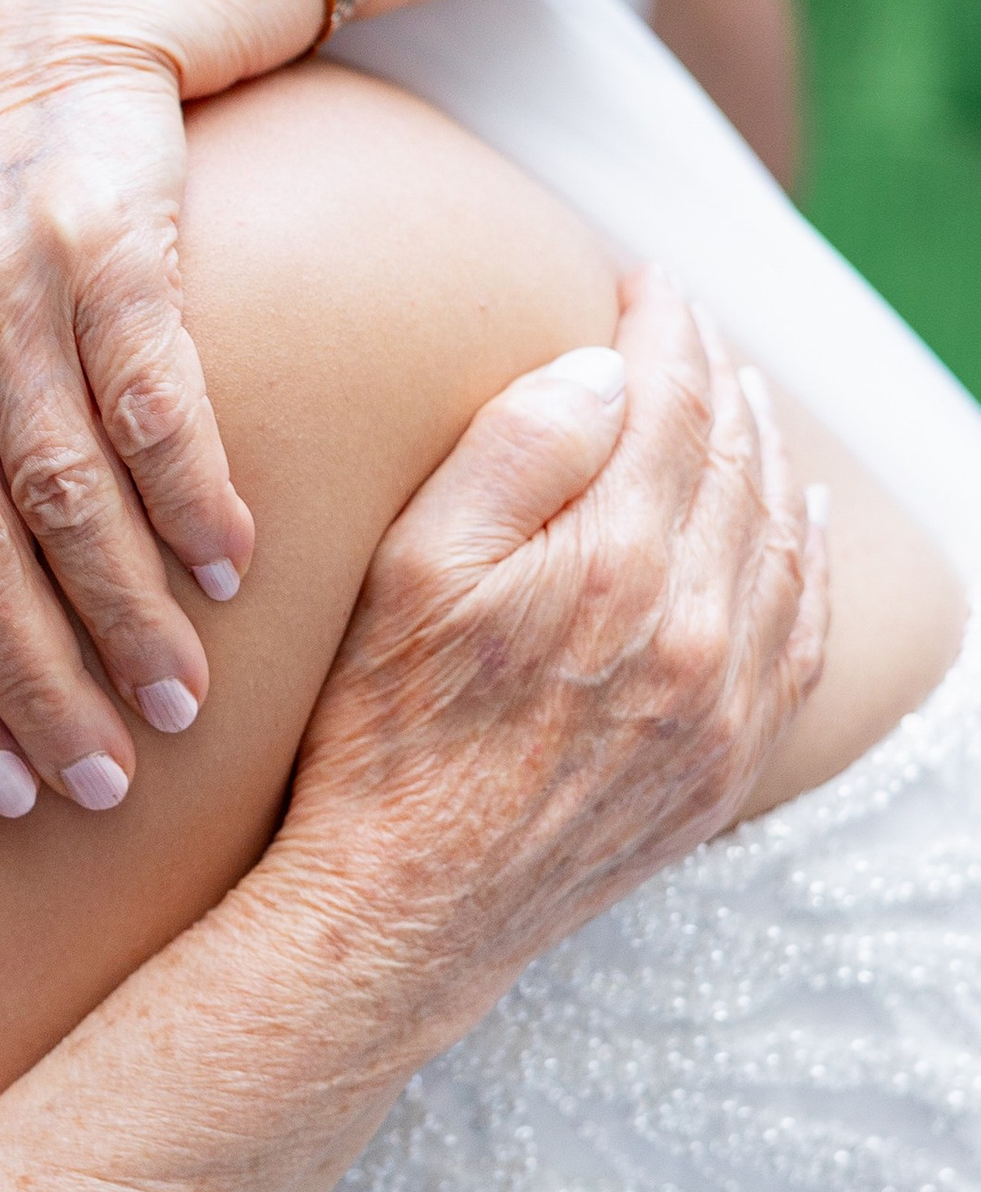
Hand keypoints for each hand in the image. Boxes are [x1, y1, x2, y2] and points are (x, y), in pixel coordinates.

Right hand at [269, 270, 827, 1047]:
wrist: (408, 910)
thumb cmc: (384, 735)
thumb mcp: (413, 574)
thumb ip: (511, 456)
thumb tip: (604, 372)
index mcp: (614, 566)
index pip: (670, 406)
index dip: (663, 329)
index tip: (645, 281)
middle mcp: (695, 630)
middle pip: (735, 460)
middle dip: (712, 376)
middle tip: (681, 325)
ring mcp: (724, 703)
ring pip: (777, 538)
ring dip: (763, 452)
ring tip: (737, 398)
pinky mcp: (727, 761)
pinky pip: (801, 636)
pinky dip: (806, 561)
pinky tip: (796, 521)